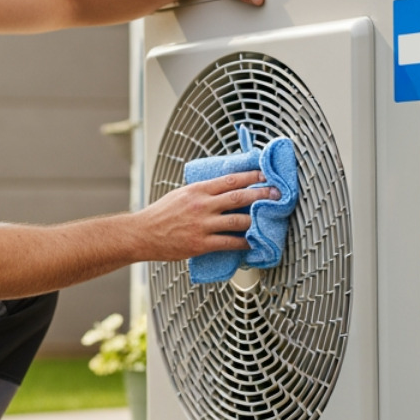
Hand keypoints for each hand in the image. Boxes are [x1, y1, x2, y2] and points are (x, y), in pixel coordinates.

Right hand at [135, 171, 278, 261]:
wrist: (142, 234)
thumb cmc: (159, 214)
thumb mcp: (180, 194)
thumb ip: (202, 191)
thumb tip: (222, 188)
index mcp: (197, 190)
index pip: (230, 180)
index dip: (252, 177)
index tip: (266, 175)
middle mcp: (202, 205)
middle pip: (239, 197)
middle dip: (262, 195)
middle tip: (277, 195)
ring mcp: (202, 225)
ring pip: (238, 220)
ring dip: (257, 220)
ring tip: (269, 220)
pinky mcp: (201, 243)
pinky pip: (229, 242)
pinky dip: (244, 242)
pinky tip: (252, 242)